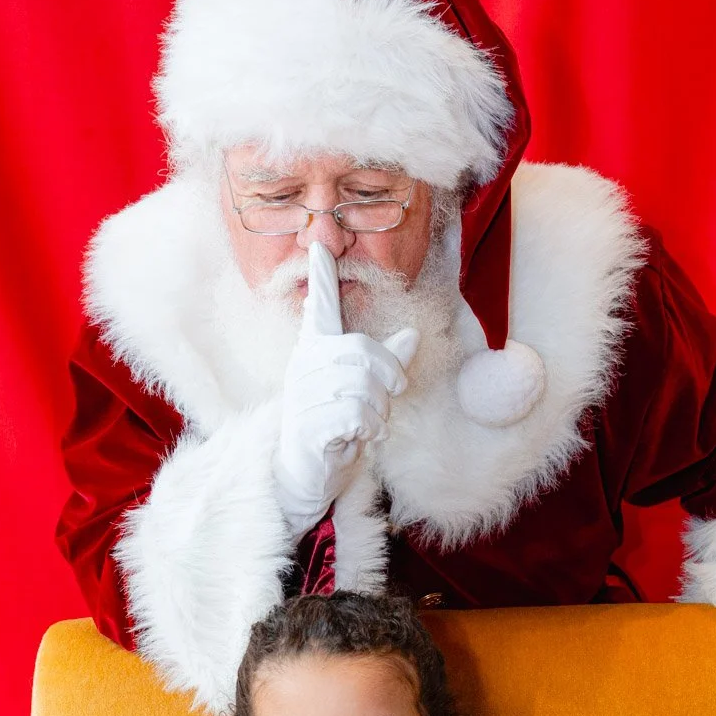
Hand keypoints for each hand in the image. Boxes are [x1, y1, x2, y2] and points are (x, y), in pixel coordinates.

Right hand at [272, 241, 419, 537]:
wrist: (305, 471)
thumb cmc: (335, 425)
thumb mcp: (364, 391)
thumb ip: (386, 363)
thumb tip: (413, 335)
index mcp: (316, 351)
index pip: (319, 308)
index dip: (321, 278)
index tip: (319, 243)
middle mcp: (305, 366)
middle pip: (362, 353)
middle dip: (388, 378)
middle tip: (392, 398)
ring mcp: (302, 395)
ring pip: (363, 388)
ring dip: (379, 412)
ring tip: (370, 425)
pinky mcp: (307, 425)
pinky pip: (354, 416)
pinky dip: (368, 430)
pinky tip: (361, 438)